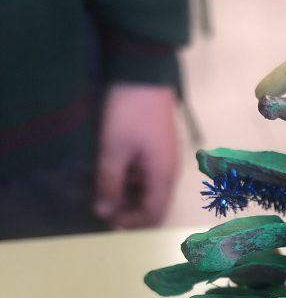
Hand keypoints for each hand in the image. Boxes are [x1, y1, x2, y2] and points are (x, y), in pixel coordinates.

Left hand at [94, 83, 178, 229]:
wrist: (145, 73)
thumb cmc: (130, 113)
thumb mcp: (114, 149)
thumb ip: (110, 183)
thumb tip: (104, 214)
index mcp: (163, 177)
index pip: (154, 215)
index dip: (132, 224)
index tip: (108, 220)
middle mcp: (170, 173)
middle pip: (154, 205)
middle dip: (131, 212)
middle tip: (104, 207)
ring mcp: (166, 160)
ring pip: (150, 191)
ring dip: (130, 196)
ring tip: (105, 190)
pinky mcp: (159, 149)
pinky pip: (148, 175)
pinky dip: (132, 181)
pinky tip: (114, 172)